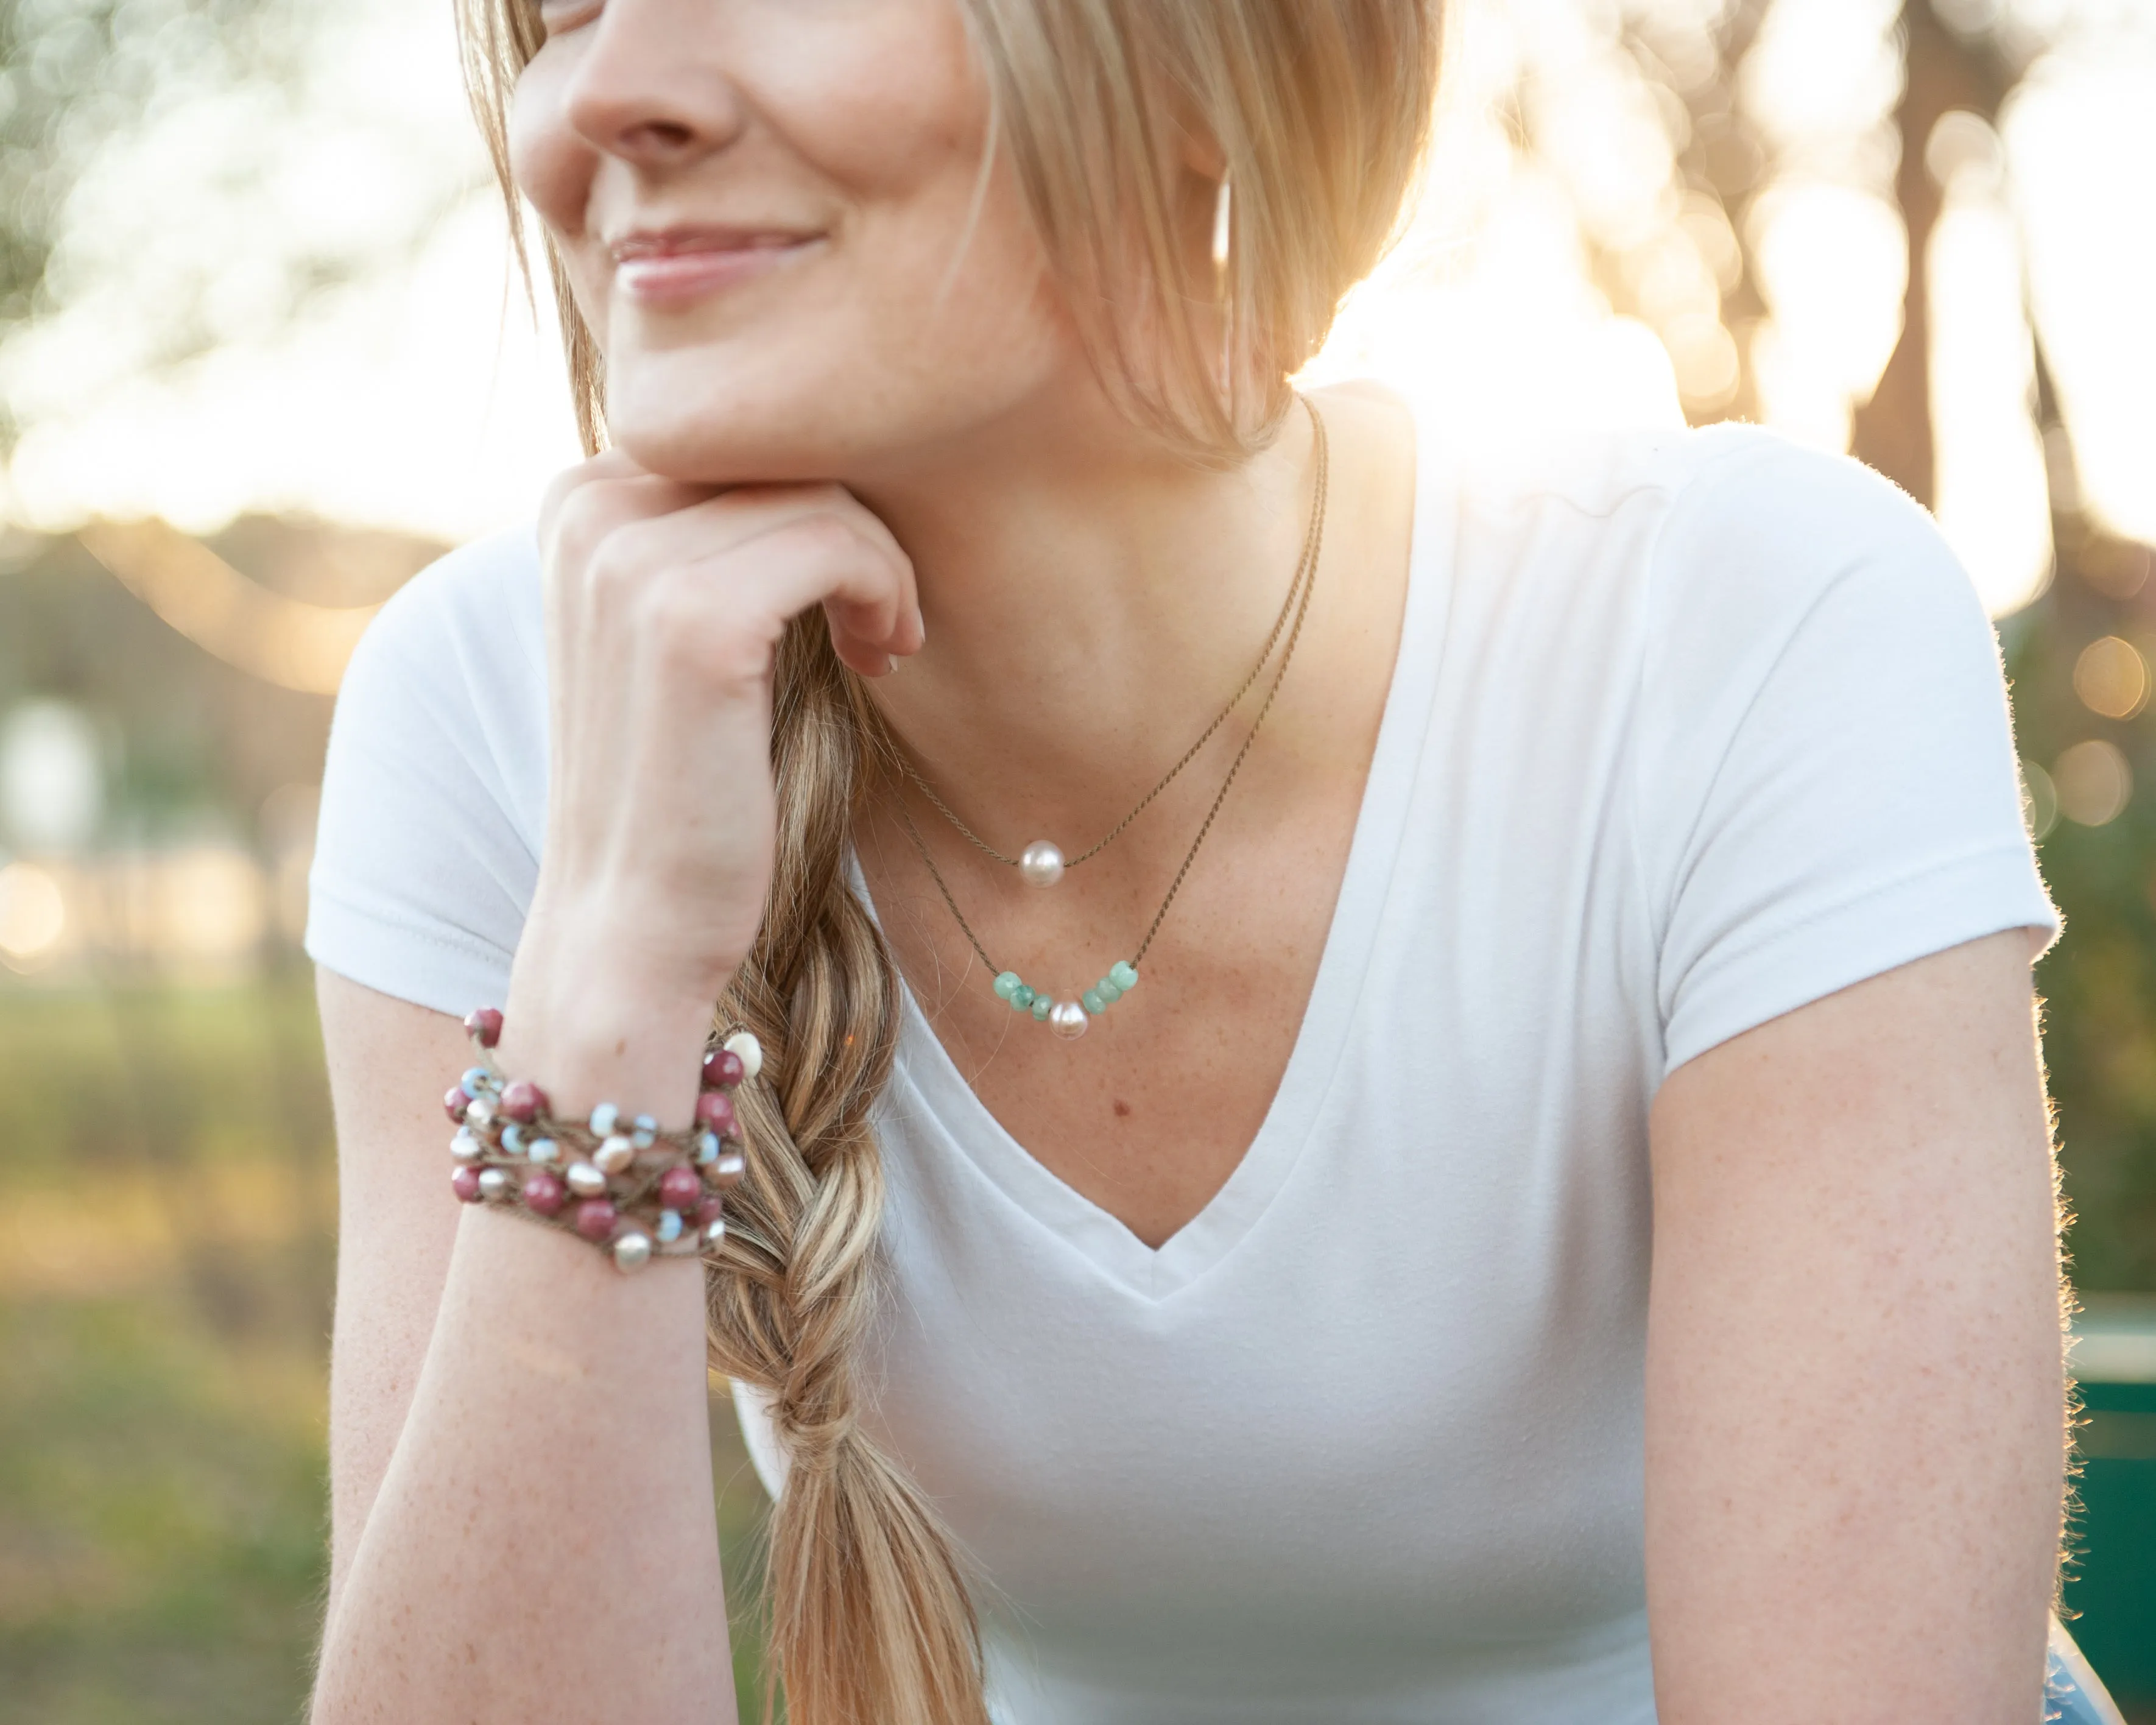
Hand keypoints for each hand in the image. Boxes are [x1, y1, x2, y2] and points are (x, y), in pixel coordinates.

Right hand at [505, 448, 922, 1094]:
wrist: (632, 925)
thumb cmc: (680, 780)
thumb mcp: (679, 629)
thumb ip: (719, 532)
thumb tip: (828, 450)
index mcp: (578, 502)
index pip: (741, 435)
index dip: (811, 496)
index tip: (842, 586)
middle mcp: (589, 512)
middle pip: (784, 450)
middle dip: (854, 525)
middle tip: (881, 619)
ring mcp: (630, 562)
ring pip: (822, 494)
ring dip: (880, 566)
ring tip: (882, 643)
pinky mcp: (692, 622)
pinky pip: (838, 544)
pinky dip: (884, 592)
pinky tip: (881, 657)